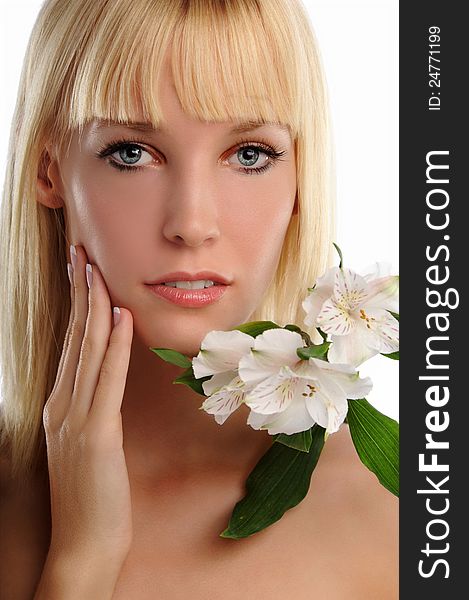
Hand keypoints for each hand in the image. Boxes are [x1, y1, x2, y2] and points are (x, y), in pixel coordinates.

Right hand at [42, 244, 133, 564]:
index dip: (78, 305)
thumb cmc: (92, 495)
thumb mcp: (87, 444)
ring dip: (94, 306)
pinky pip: (106, 380)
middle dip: (80, 292)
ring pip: (86, 350)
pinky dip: (113, 345)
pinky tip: (120, 317)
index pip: (71, 344)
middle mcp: (61, 405)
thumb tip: (107, 380)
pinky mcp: (95, 434)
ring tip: (97, 271)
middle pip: (74, 337)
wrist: (84, 543)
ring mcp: (74, 419)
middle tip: (82, 254)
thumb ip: (92, 409)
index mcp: (61, 405)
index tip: (83, 273)